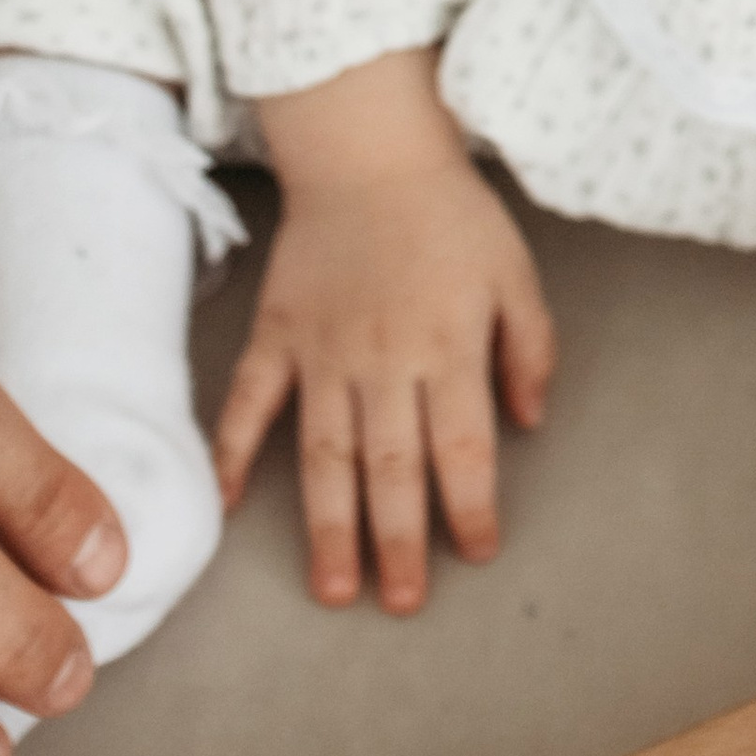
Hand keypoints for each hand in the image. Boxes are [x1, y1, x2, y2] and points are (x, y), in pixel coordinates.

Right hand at [213, 53, 554, 611]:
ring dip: (328, 526)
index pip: (463, 447)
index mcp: (448, 346)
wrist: (369, 151)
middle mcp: (384, 360)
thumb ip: (530, 349)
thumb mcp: (515, 272)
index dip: (472, 507)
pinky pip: (247, 402)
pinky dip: (231, 454)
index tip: (477, 552)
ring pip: (324, 454)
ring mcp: (322, 351)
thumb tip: (531, 422)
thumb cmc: (449, 214)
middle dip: (399, 543)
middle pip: (392, 468)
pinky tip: (224, 507)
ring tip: (334, 588)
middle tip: (400, 604)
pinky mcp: (275, 334)